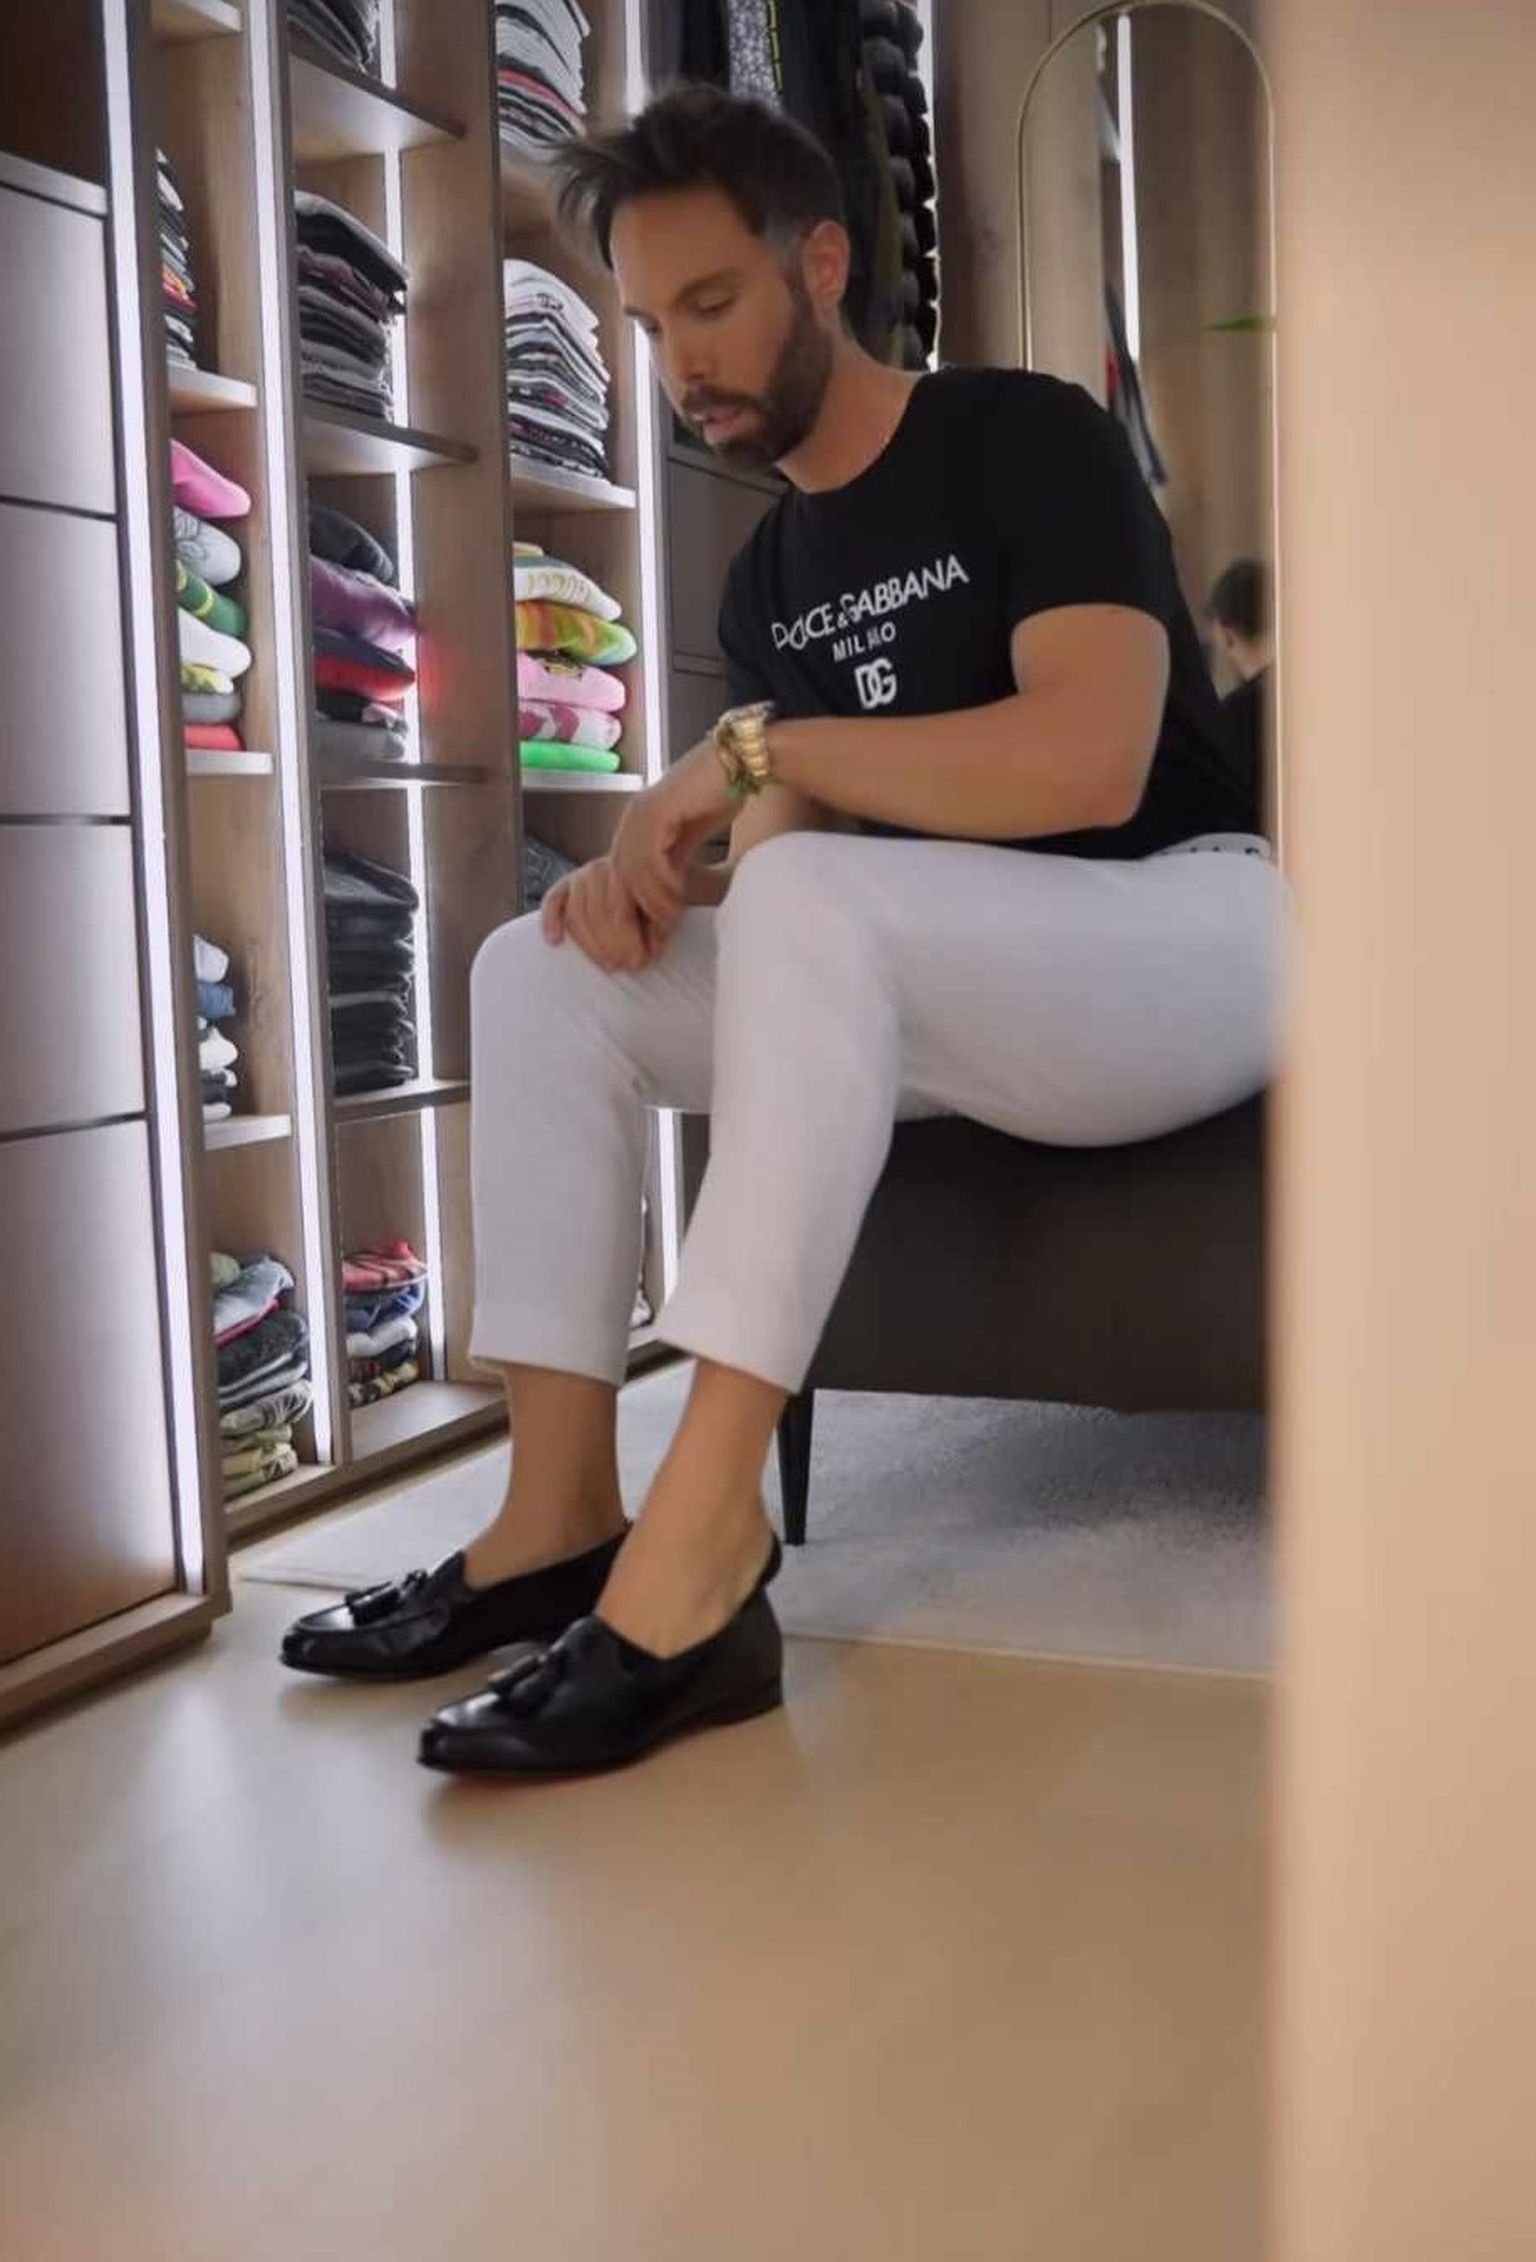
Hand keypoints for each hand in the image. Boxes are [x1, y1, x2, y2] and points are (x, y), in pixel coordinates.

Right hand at [540, 856, 660, 972]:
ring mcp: (580, 877)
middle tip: (623, 966)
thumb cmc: (650, 903)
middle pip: (597, 911)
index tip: (639, 961)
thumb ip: (658, 926)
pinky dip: (550, 920)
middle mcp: (601, 869)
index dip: (628, 938)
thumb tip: (651, 950)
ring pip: (576, 912)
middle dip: (611, 944)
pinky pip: (553, 901)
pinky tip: (555, 941)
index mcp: (628, 871)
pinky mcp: (563, 886)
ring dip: (590, 944)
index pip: (621, 907)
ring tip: (607, 965)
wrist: (634, 880)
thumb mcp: (660, 911)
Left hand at [610, 740, 736, 936]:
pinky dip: (659, 885)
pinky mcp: (656, 810)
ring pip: (629, 872)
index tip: (650, 939)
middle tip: (651, 943)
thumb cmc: (721, 792)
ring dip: (648, 903)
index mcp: (638, 825)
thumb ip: (674, 862)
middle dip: (631, 915)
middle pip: (616, 878)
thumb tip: (666, 898)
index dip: (632, 911)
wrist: (742, 759)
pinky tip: (676, 899)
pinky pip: (646, 858)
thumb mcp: (692, 836)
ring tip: (668, 923)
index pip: (621, 876)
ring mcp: (641, 813)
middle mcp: (633, 819)